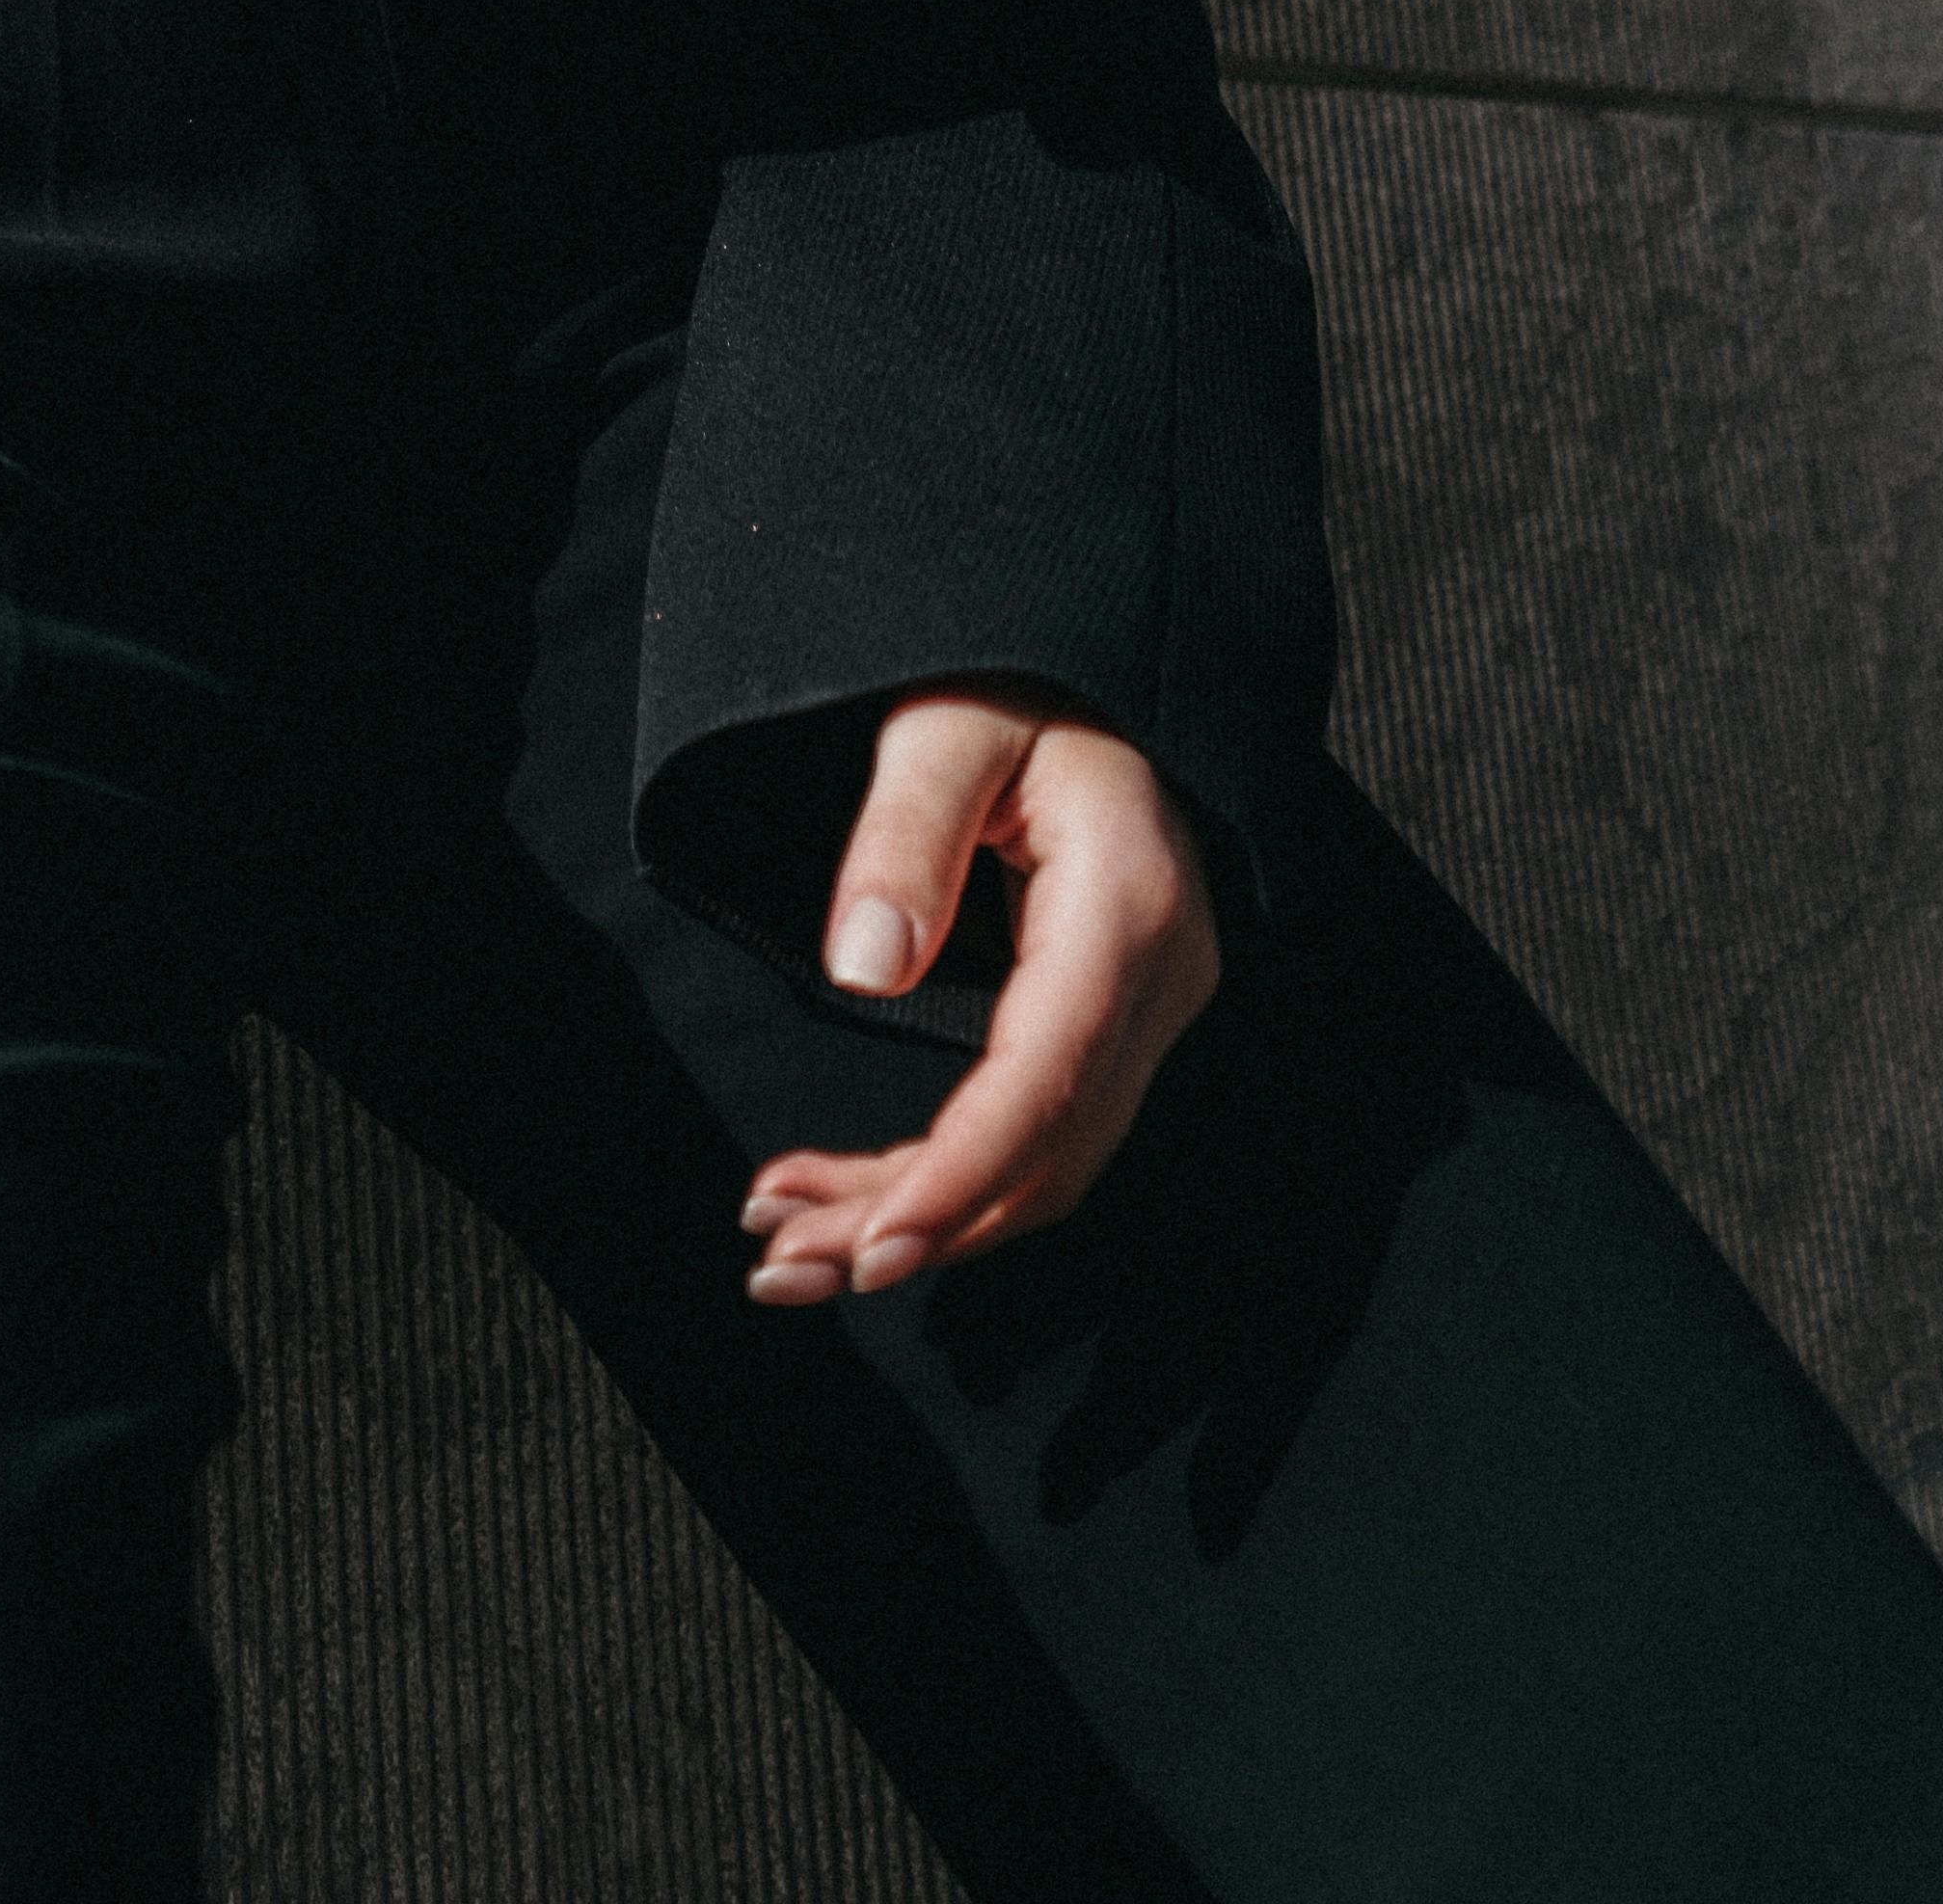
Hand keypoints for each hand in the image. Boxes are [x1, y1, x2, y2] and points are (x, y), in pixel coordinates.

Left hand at [738, 682, 1220, 1305]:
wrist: (1083, 673)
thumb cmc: (1011, 682)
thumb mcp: (947, 726)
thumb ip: (905, 836)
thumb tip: (860, 971)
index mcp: (1130, 907)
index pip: (1052, 1075)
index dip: (964, 1173)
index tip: (873, 1245)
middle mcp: (1162, 978)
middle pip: (1049, 1149)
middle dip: (919, 1224)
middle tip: (780, 1269)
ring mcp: (1147, 1010)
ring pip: (1042, 1164)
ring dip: (920, 1219)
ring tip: (788, 1249)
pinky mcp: (1112, 1025)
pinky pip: (1036, 1132)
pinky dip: (946, 1180)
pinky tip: (853, 1197)